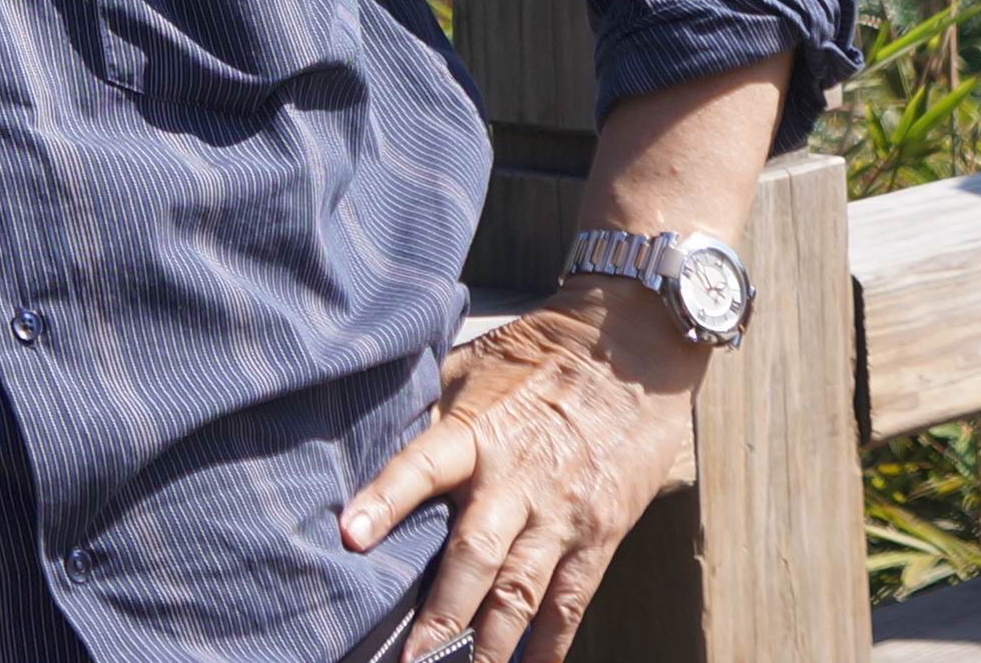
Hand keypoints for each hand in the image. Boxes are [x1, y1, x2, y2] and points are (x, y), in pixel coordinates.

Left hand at [338, 286, 700, 662]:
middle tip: (409, 660)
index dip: (384, 499)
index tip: (349, 535)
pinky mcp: (600, 535)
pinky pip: (572, 600)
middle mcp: (517, 480)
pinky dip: (552, 644)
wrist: (631, 348)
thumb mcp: (472, 364)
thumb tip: (369, 430)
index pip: (422, 466)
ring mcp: (561, 513)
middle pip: (473, 556)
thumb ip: (428, 407)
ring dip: (490, 645)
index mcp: (478, 432)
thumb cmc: (539, 352)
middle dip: (439, 615)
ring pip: (521, 592)